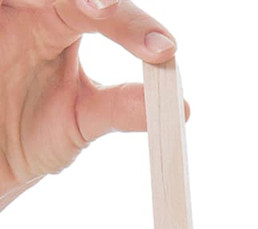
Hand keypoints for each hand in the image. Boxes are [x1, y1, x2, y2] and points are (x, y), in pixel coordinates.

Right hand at [0, 0, 188, 207]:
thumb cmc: (33, 130)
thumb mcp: (83, 119)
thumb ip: (122, 107)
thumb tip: (182, 106)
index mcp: (62, 22)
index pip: (103, 9)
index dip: (131, 24)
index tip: (164, 50)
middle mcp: (32, 8)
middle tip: (107, 13)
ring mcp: (2, 12)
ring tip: (94, 10)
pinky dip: (18, 3)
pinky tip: (28, 8)